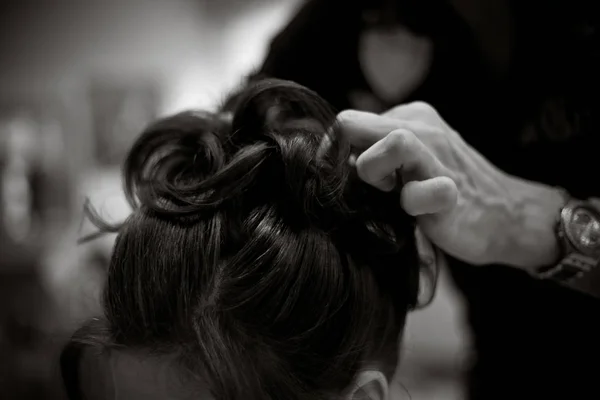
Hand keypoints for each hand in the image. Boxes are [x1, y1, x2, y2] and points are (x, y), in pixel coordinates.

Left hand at [337, 102, 563, 268]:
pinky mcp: (453, 191)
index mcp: (408, 117)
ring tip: (391, 194)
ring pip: (394, 142)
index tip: (341, 180)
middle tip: (363, 187)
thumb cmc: (442, 189)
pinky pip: (430, 191)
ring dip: (375, 173)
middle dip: (342, 162)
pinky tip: (418, 215)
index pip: (346, 123)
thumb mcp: (406, 161)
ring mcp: (440, 157)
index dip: (333, 155)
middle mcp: (423, 128)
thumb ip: (373, 153)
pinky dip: (416, 204)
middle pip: (352, 125)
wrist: (505, 215)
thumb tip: (331, 161)